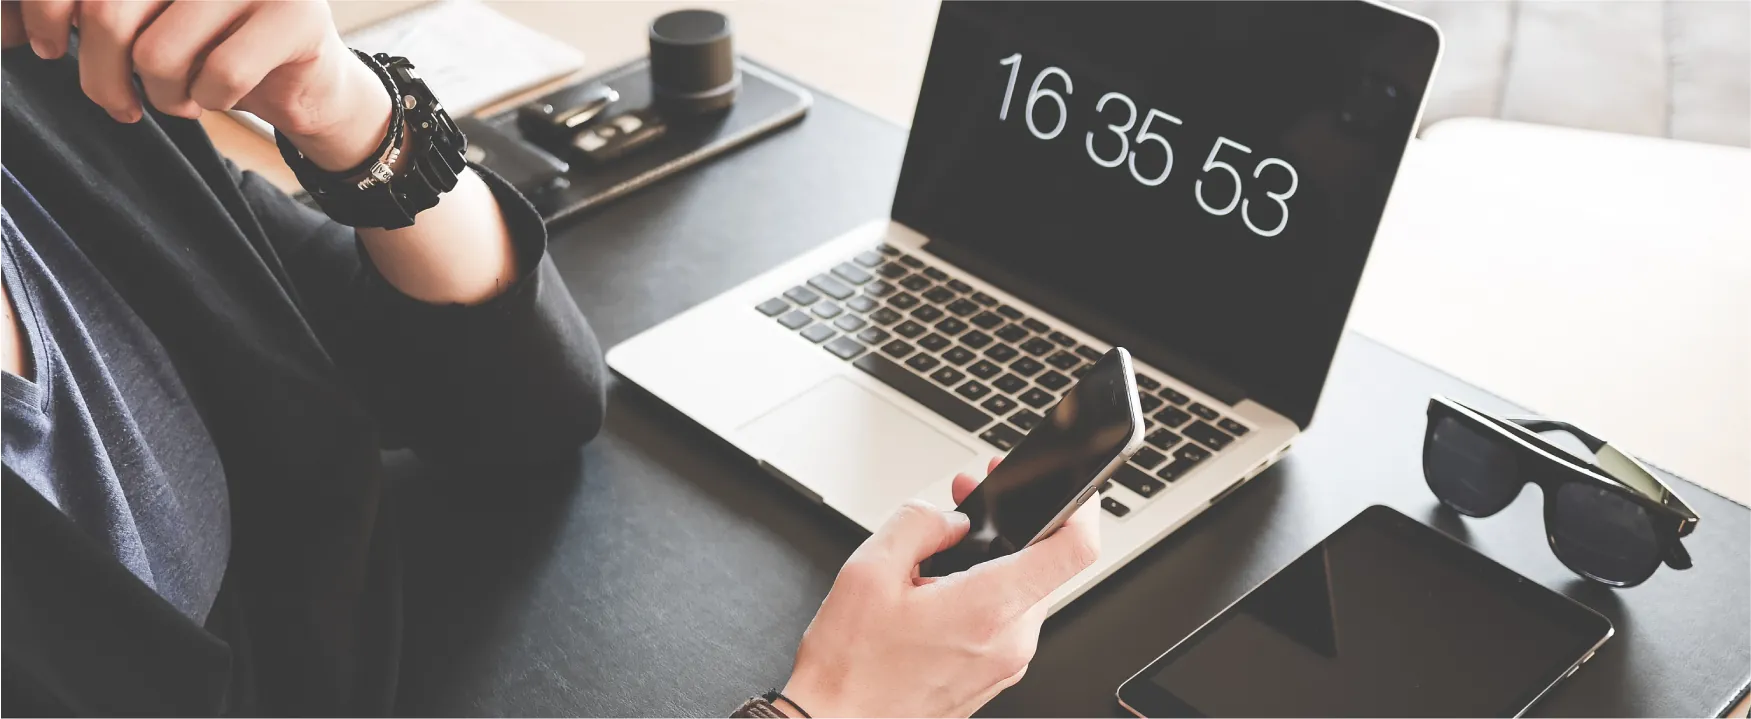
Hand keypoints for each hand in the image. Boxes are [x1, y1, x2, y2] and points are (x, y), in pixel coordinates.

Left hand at [10, 0, 389, 169]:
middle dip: (101, 76)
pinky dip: (207, 103)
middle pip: (110, 15)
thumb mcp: (141, 15)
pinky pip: (216, 79)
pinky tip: (217, 97)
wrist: (307, 79)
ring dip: (162, 97)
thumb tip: (7, 28)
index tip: (49, 49)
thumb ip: (88, 11)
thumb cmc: (211, 44)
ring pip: (159, 56)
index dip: (47, 12)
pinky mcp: (294, 18)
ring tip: (179, 97)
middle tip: (115, 103)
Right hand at [783, 458, 1100, 716]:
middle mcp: (1010, 641)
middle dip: (1007, 524)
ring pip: (1021, 592)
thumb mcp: (868, 570)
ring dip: (990, 561)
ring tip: (936, 556)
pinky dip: (982, 595)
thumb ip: (919, 524)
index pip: (1073, 550)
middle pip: (1042, 565)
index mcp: (988, 608)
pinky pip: (1005, 622)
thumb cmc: (850, 667)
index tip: (1068, 487)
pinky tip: (937, 592)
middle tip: (967, 498)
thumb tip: (951, 518)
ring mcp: (1005, 664)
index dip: (1079, 507)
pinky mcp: (993, 677)